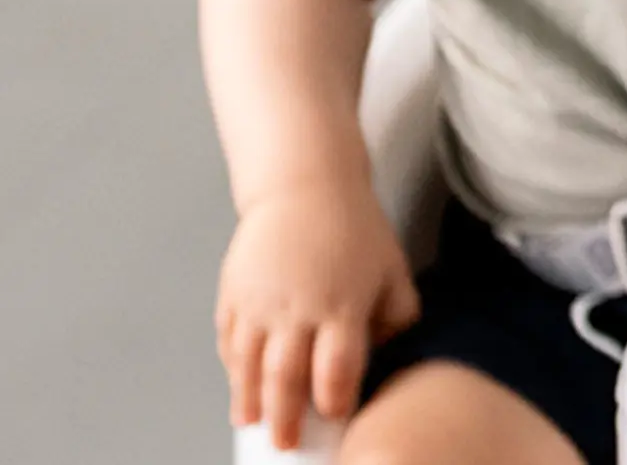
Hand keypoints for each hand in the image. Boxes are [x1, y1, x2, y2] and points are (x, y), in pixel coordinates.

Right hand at [215, 181, 418, 448]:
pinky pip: (229, 341)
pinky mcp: (233, 294)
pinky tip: (239, 384)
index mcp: (342, 305)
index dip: (335, 398)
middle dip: (285, 416)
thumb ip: (397, 316)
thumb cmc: (356, 229)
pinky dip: (232, 368)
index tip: (336, 418)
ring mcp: (259, 302)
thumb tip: (390, 354)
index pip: (337, 367)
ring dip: (248, 400)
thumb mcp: (391, 269)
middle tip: (286, 444)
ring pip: (248, 365)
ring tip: (251, 424)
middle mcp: (297, 308)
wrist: (305, 187)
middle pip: (286, 376)